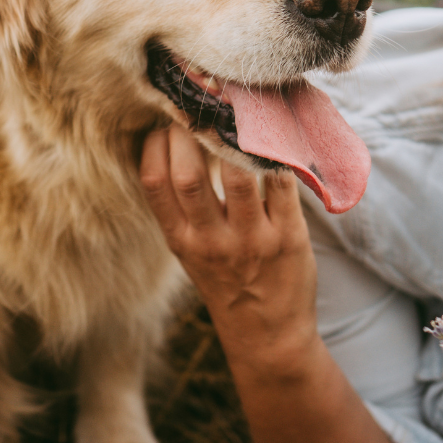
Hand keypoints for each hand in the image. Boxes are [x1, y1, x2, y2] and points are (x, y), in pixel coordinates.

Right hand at [140, 124, 317, 371]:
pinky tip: (277, 137)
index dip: (156, 144)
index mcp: (181, 241)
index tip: (168, 122)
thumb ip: (182, 209)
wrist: (268, 335)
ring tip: (241, 113)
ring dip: (238, 137)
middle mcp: (211, 241)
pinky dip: (279, 155)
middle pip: (189, 174)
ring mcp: (252, 240)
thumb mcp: (192, 252)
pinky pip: (282, 184)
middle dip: (192, 133)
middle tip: (204, 107)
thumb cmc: (227, 282)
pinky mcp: (288, 237)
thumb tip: (175, 144)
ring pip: (238, 174)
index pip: (154, 182)